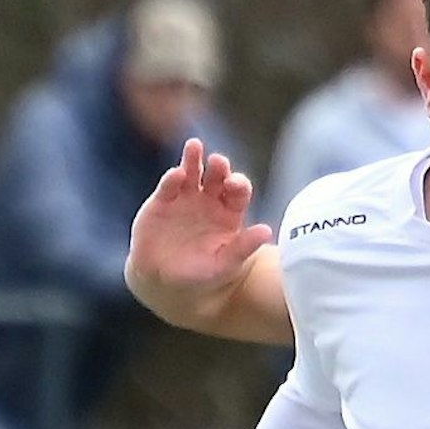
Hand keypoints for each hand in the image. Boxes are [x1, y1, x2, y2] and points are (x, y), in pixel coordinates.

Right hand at [127, 138, 273, 308]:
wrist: (166, 282)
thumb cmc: (202, 274)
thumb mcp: (225, 263)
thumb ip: (244, 247)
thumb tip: (267, 231)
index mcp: (229, 213)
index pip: (238, 192)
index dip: (238, 185)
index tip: (235, 185)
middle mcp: (209, 200)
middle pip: (217, 177)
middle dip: (219, 168)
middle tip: (219, 162)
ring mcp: (185, 198)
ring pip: (192, 172)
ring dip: (193, 159)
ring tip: (194, 146)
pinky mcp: (162, 202)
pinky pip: (168, 186)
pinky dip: (172, 179)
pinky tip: (177, 174)